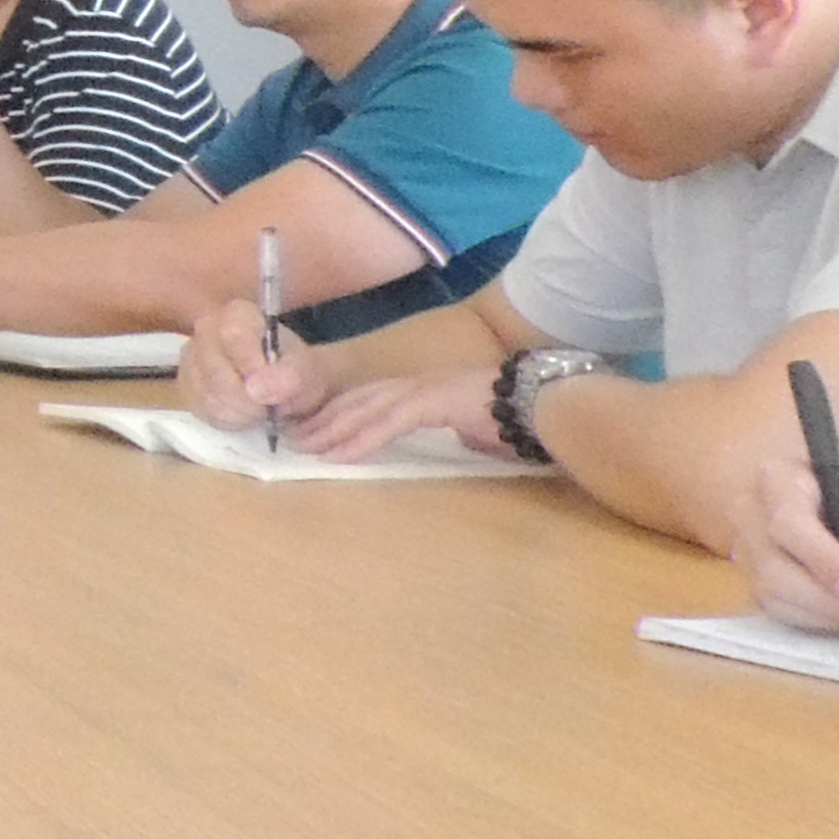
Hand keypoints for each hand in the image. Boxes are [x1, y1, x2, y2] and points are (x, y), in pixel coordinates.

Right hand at [176, 293, 332, 434]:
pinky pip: (198, 408)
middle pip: (214, 369)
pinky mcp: (185, 386)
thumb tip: (256, 389)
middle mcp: (207, 329)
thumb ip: (290, 376)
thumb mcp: (309, 373)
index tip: (266, 386)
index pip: (233, 334)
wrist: (285, 391)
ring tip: (256, 410)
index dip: (249, 364)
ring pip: (204, 393)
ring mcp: (191, 358)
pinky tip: (240, 414)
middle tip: (266, 407)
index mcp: (239, 315)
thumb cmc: (294, 374)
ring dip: (236, 412)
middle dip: (243, 398)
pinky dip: (224, 419)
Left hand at [287, 367, 507, 464]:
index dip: (335, 412)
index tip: (308, 429)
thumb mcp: (466, 429)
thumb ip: (442, 430)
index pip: (367, 398)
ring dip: (333, 430)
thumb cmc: (512, 422)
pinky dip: (363, 439)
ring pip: (366, 408)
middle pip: (357, 399)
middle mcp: (416, 384)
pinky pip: (390, 422)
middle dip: (322, 419)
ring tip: (306, 449)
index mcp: (421, 389)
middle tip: (292, 439)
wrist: (546, 406)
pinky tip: (341, 454)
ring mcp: (425, 389)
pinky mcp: (436, 401)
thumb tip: (432, 439)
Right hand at [737, 463, 838, 630]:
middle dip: (822, 594)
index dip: (817, 555)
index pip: (785, 516)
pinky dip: (824, 621)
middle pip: (769, 562)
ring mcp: (763, 552)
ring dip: (829, 611)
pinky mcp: (771, 587)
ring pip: (772, 594)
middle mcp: (763, 512)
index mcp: (794, 478)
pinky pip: (783, 614)